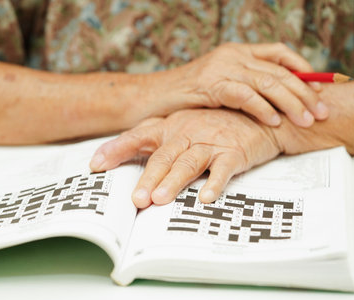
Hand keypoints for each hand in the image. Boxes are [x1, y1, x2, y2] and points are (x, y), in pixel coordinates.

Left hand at [90, 109, 282, 207]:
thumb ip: (155, 139)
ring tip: (160, 200)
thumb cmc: (214, 124)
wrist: (257, 116)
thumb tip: (122, 158)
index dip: (117, 148)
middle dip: (148, 177)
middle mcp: (187, 132)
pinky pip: (223, 169)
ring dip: (173, 182)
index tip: (96, 164)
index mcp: (171, 127)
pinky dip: (215, 183)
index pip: (139, 136)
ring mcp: (210, 142)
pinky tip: (205, 197)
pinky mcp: (234, 152)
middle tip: (136, 199)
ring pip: (188, 162)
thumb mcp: (182, 126)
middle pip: (162, 156)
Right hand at [173, 42, 328, 126]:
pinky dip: (262, 108)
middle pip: (279, 70)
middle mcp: (232, 55)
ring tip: (306, 120)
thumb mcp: (220, 85)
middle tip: (321, 111)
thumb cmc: (186, 96)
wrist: (151, 96)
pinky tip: (274, 121)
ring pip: (267, 82)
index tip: (320, 88)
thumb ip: (244, 86)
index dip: (304, 70)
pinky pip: (244, 95)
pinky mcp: (210, 84)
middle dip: (305, 92)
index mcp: (237, 52)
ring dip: (290, 102)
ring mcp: (221, 68)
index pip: (279, 54)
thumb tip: (275, 100)